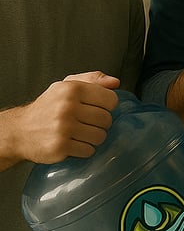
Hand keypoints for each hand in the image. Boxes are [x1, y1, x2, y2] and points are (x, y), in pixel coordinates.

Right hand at [4, 72, 119, 165]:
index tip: (98, 108)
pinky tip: (74, 143)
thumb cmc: (48, 107)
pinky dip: (84, 150)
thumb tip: (115, 82)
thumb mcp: (67, 86)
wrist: (20, 130)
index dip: (107, 106)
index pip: (111, 99)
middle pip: (106, 120)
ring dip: (94, 138)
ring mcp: (63, 127)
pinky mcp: (60, 146)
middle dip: (101, 124)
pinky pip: (88, 150)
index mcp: (72, 89)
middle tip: (88, 123)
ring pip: (100, 136)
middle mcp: (67, 107)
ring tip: (81, 134)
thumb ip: (93, 79)